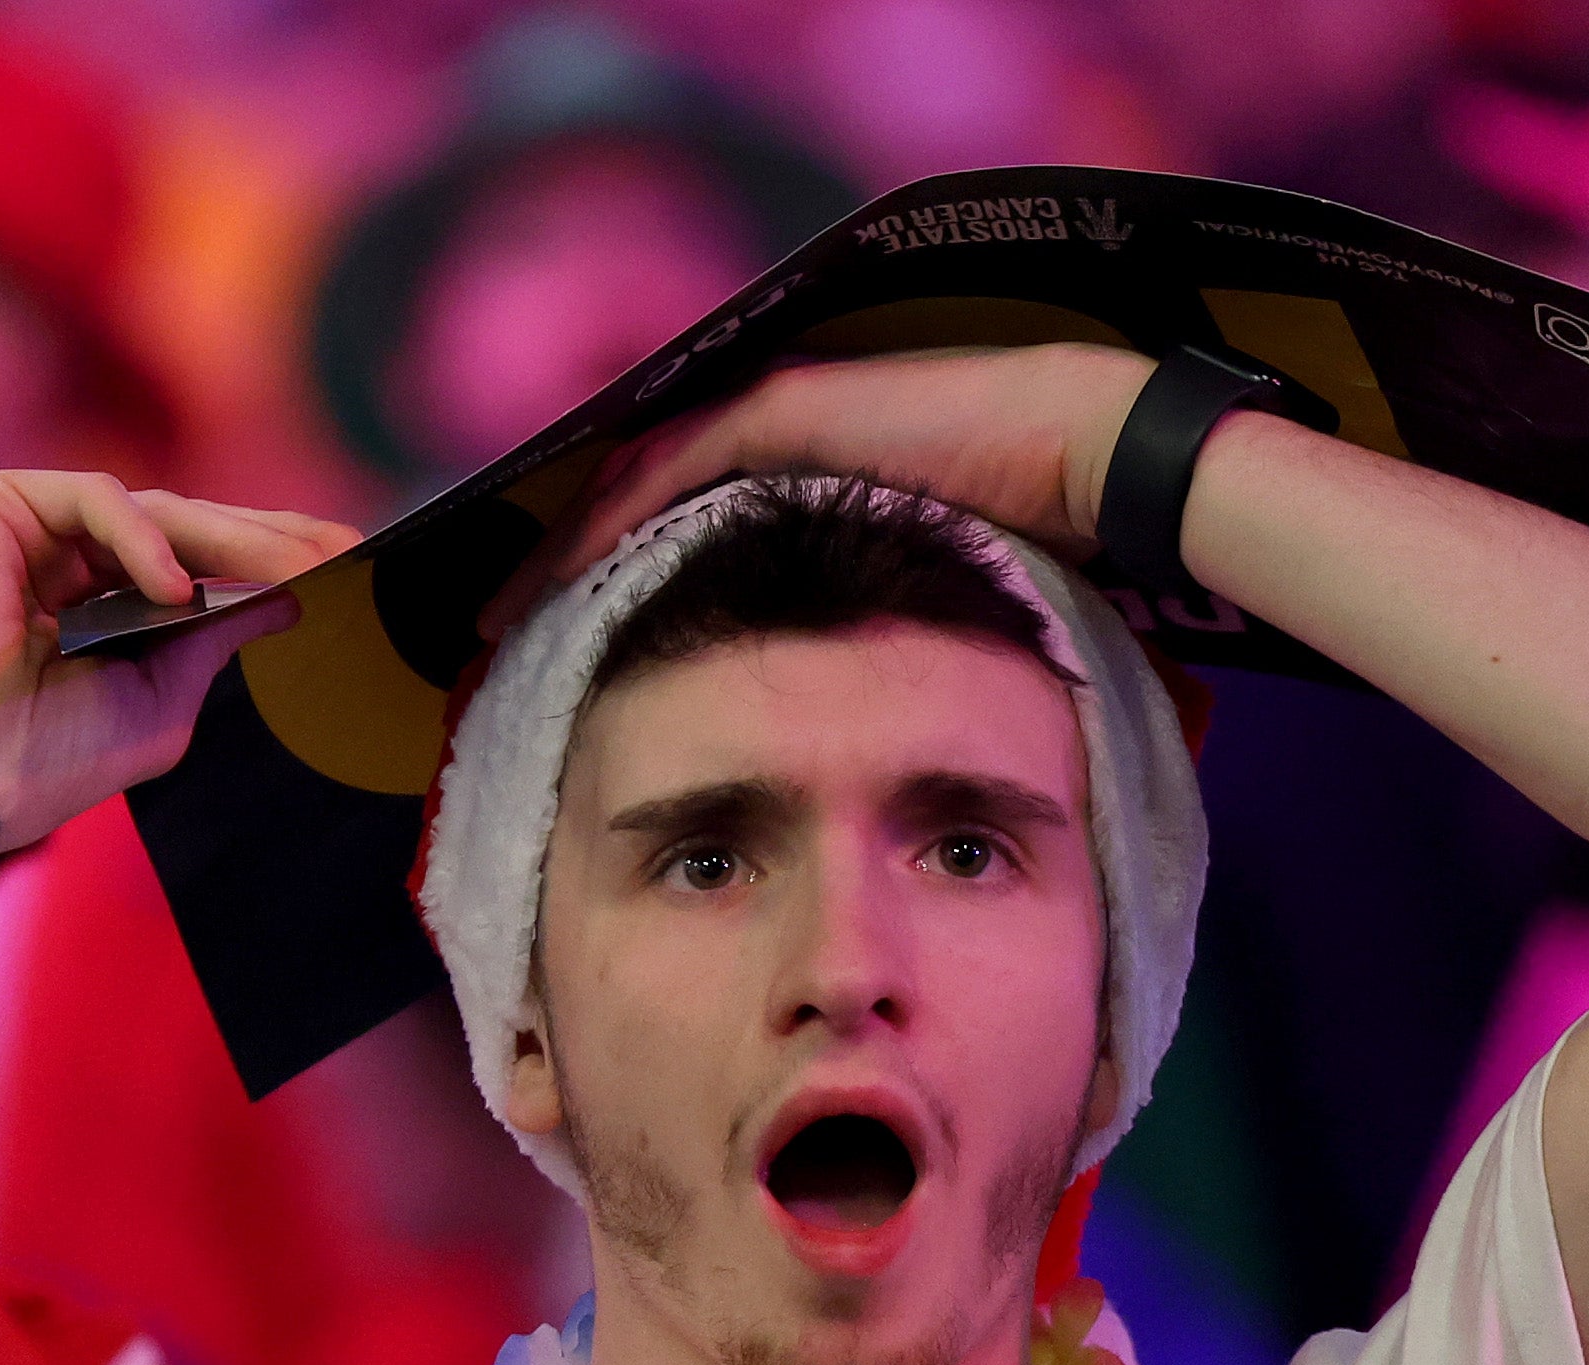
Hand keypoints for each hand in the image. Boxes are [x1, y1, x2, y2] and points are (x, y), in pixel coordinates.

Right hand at [0, 472, 357, 854]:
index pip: (193, 566)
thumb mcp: (160, 699)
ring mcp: (26, 525)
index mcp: (93, 607)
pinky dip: (143, 541)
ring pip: (150, 509)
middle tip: (342, 549)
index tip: (343, 567)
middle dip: (267, 540)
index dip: (265, 564)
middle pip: (183, 529)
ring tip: (296, 570)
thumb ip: (217, 642)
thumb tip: (295, 592)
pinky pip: (95, 500)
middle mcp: (59, 558)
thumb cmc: (36, 760)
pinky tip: (178, 591)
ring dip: (230, 539)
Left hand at [536, 341, 1157, 613]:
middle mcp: (777, 430)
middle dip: (557, 563)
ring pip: (631, 479)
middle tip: (488, 631)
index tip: (543, 647)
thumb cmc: (1036, 541)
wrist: (1100, 462)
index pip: (668, 517)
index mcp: (802, 473)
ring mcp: (780, 408)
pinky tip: (558, 576)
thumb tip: (815, 730)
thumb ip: (850, 633)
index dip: (599, 577)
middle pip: (632, 495)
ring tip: (497, 614)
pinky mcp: (788, 409)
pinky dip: (608, 520)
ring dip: (561, 548)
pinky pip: (668, 468)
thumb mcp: (911, 602)